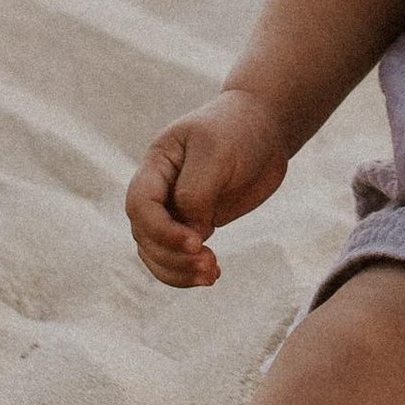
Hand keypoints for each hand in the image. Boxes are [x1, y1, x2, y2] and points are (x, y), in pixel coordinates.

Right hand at [125, 91, 290, 286]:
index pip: (140, 206)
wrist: (264, 128)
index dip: (161, 230)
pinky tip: (212, 274)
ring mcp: (175, 209)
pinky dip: (189, 271)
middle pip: (145, 235)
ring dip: (179, 270)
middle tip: (210, 265)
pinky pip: (178, 256)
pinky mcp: (195, 224)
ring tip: (212, 275)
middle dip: (173, 256)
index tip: (196, 242)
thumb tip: (191, 231)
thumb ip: (197, 192)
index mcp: (156, 165)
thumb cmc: (238, 131)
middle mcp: (159, 190)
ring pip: (157, 252)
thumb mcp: (216, 153)